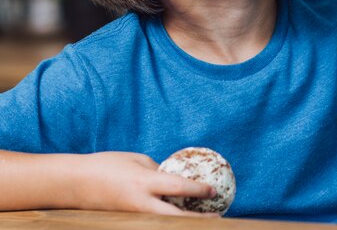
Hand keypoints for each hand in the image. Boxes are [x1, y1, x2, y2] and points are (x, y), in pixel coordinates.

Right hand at [73, 152, 218, 216]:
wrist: (73, 183)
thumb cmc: (106, 165)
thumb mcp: (136, 160)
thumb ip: (158, 170)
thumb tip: (176, 178)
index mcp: (144, 182)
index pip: (178, 187)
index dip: (199, 189)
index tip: (214, 190)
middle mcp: (140, 202)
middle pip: (175, 217)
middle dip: (197, 219)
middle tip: (217, 217)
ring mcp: (133, 215)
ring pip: (165, 223)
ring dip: (184, 221)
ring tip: (203, 219)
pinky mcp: (127, 221)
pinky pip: (153, 221)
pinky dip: (168, 219)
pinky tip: (179, 216)